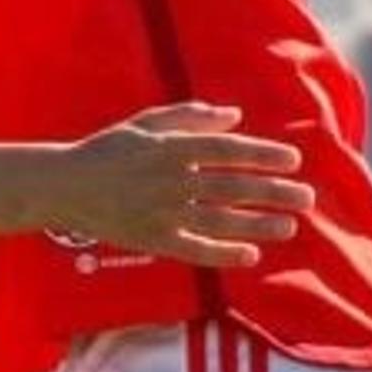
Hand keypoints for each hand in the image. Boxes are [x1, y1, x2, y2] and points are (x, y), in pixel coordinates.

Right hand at [53, 104, 315, 267]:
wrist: (66, 186)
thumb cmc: (109, 149)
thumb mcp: (147, 123)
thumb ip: (191, 117)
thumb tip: (234, 116)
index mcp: (171, 148)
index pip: (228, 150)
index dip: (263, 155)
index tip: (292, 160)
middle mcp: (171, 180)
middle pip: (232, 187)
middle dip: (273, 192)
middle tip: (306, 197)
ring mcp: (162, 212)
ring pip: (220, 220)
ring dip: (258, 224)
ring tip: (290, 226)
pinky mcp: (152, 239)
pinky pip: (194, 250)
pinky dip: (223, 253)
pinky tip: (251, 255)